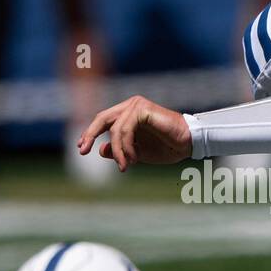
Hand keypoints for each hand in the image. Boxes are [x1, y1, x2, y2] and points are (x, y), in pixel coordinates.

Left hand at [76, 95, 191, 171]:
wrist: (188, 144)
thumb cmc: (167, 147)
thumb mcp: (137, 152)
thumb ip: (120, 150)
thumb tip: (101, 150)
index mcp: (128, 113)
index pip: (103, 121)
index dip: (90, 133)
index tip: (82, 148)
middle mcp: (131, 105)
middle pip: (102, 119)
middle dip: (90, 135)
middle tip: (83, 151)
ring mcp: (136, 105)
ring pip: (114, 129)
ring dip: (118, 151)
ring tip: (125, 166)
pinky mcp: (142, 109)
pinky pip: (125, 129)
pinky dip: (126, 146)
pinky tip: (132, 159)